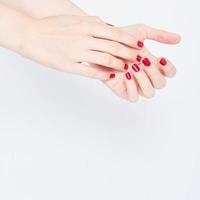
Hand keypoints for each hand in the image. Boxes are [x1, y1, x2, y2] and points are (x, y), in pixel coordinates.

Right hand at [17, 15, 144, 79]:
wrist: (29, 33)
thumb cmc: (51, 26)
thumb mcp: (72, 19)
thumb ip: (91, 22)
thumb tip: (107, 26)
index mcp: (85, 25)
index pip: (114, 33)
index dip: (129, 40)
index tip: (138, 45)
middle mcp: (83, 38)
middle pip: (113, 46)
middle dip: (128, 53)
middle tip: (137, 59)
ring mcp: (76, 52)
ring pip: (105, 59)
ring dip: (118, 65)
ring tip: (126, 68)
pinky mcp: (68, 65)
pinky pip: (90, 72)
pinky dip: (103, 74)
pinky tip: (110, 76)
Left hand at [91, 24, 180, 101]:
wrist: (102, 44)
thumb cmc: (120, 39)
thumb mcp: (141, 33)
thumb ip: (159, 36)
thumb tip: (179, 39)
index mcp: (152, 65)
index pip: (169, 74)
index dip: (169, 69)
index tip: (161, 58)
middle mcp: (145, 76)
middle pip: (160, 84)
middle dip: (154, 73)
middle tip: (143, 62)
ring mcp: (134, 85)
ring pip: (149, 93)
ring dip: (144, 80)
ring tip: (134, 67)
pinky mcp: (123, 91)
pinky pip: (133, 98)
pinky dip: (132, 88)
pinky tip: (126, 75)